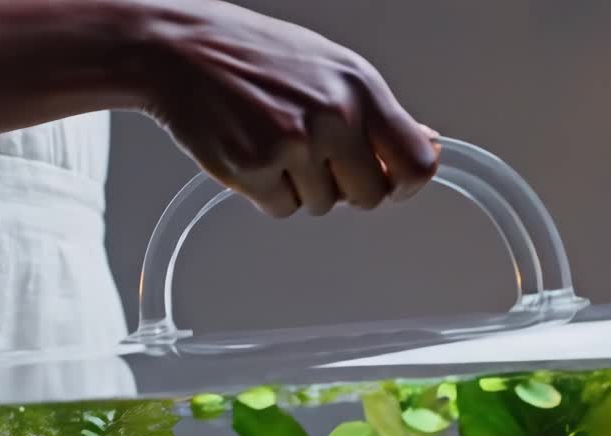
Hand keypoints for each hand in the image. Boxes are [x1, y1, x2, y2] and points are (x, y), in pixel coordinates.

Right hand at [128, 0, 439, 216]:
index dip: (406, 182)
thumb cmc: (257, 57)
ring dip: (300, 186)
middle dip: (347, 188)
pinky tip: (251, 151)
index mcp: (360, 88)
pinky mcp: (256, 169)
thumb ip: (376, 113)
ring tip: (272, 140)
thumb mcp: (331, 69)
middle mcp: (334, 116)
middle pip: (370, 196)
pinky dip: (267, 192)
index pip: (415, 162)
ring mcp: (295, 144)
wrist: (184, 49)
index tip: (392, 182)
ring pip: (322, 205)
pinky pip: (281, 209)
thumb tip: (425, 144)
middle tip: (317, 159)